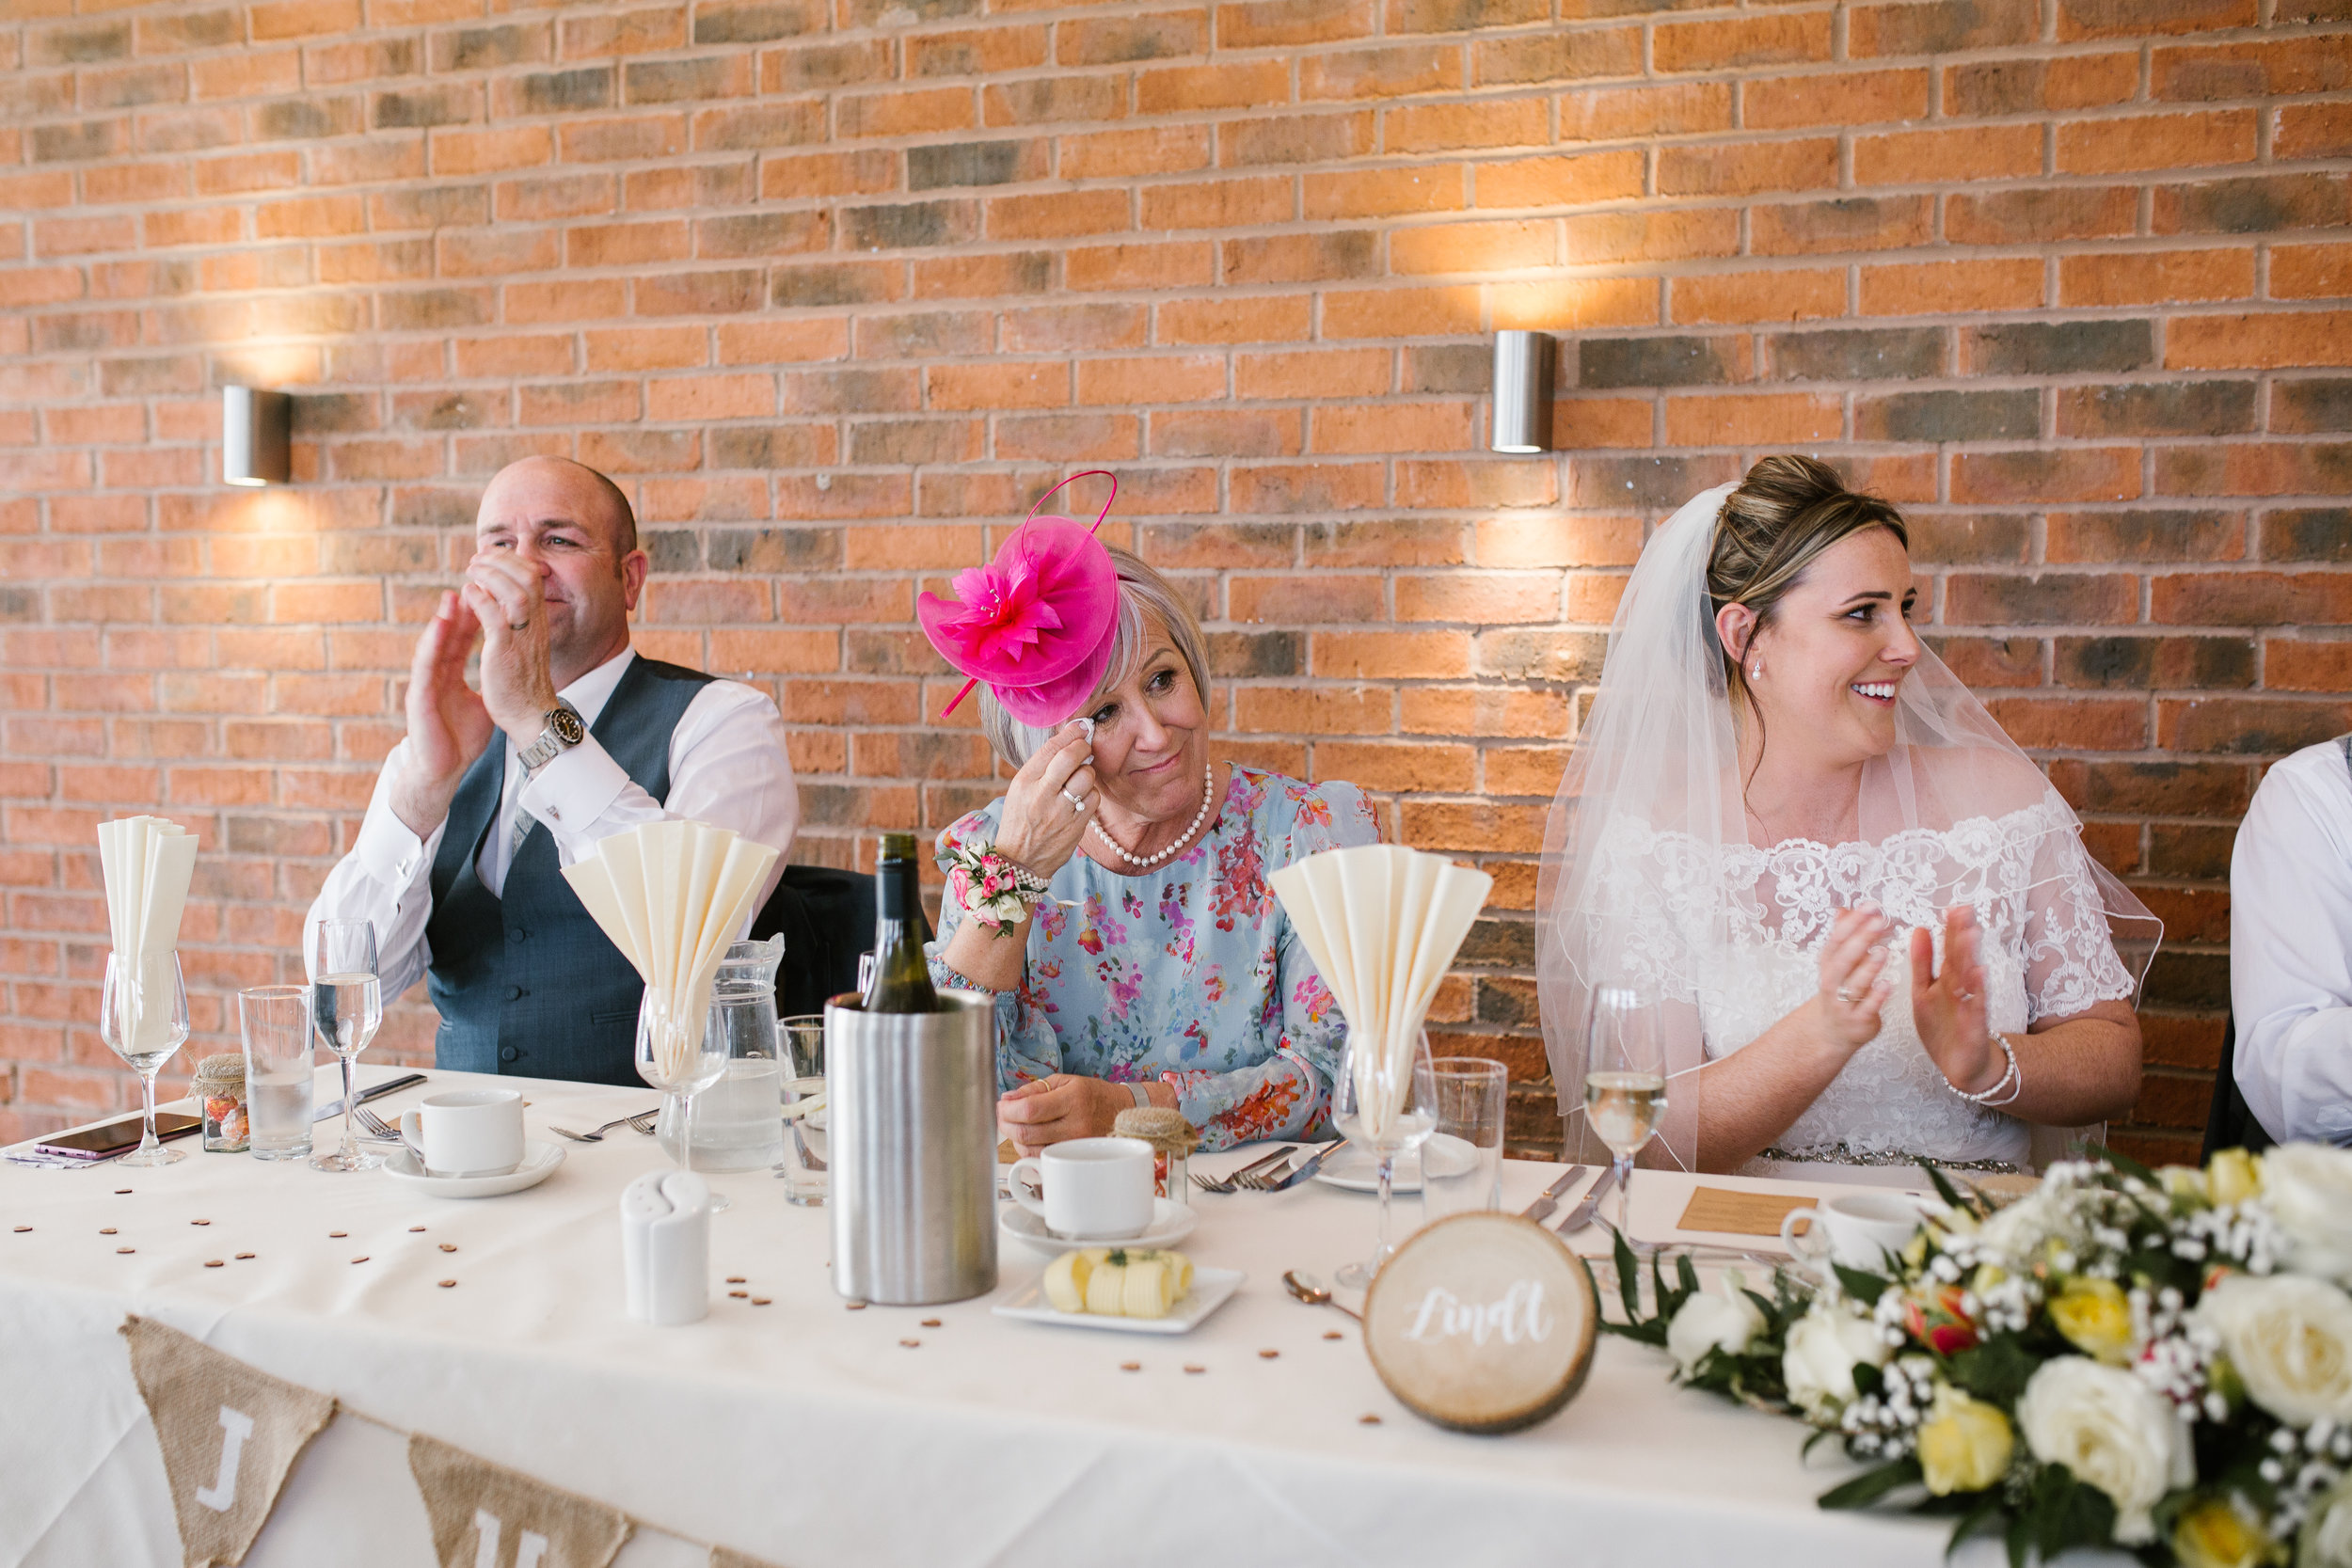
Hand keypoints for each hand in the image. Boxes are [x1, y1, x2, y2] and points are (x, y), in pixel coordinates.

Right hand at [388, 590, 494, 836]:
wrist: (444, 769)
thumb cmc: (460, 739)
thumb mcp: (481, 703)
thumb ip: (488, 681)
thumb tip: (507, 667)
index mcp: (450, 675)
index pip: (462, 639)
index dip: (473, 616)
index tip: (486, 592)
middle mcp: (436, 674)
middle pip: (447, 636)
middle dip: (458, 609)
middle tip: (469, 581)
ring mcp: (425, 684)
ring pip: (433, 645)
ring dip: (441, 620)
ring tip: (451, 596)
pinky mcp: (418, 697)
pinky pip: (425, 666)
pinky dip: (431, 645)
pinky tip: (439, 627)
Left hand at [460, 547, 560, 741]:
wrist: (531, 717)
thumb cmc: (524, 686)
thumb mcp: (526, 648)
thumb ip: (518, 625)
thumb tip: (502, 605)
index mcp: (538, 624)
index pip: (534, 579)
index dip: (513, 562)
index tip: (492, 558)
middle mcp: (534, 626)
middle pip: (529, 577)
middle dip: (502, 560)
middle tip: (478, 558)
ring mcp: (521, 638)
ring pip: (515, 592)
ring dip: (491, 574)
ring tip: (471, 569)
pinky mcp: (505, 652)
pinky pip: (495, 618)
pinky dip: (481, 600)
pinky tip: (467, 592)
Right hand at [994, 723, 1097, 878]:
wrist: (1020, 860)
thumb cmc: (1021, 820)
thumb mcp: (1020, 790)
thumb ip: (1042, 767)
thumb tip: (1070, 740)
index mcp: (1024, 781)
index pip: (1051, 748)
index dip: (1071, 733)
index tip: (1082, 727)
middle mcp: (1041, 794)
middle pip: (1071, 757)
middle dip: (1084, 747)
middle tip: (1086, 748)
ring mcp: (1059, 812)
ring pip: (1086, 777)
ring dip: (1088, 774)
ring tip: (1080, 780)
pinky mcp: (1075, 827)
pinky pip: (1093, 799)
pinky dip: (1091, 795)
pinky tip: (1081, 800)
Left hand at [997, 1074, 1130, 1154]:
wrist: (1122, 1113)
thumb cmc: (1093, 1095)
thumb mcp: (1065, 1081)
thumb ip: (1033, 1089)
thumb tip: (1007, 1099)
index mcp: (1072, 1099)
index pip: (1030, 1109)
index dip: (1008, 1110)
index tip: (1001, 1106)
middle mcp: (1075, 1125)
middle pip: (1026, 1132)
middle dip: (1005, 1124)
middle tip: (1003, 1115)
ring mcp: (1075, 1146)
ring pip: (1029, 1150)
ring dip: (1014, 1138)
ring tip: (1017, 1125)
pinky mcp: (1073, 1159)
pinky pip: (1040, 1159)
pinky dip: (1027, 1149)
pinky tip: (1029, 1138)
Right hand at [1813, 904, 1892, 1051]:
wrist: (1831, 1032)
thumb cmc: (1840, 992)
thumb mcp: (1836, 964)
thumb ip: (1842, 937)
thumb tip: (1842, 909)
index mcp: (1828, 965)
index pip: (1837, 939)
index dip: (1852, 922)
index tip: (1870, 906)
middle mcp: (1832, 982)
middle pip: (1843, 959)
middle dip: (1860, 939)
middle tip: (1878, 921)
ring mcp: (1843, 1003)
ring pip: (1854, 984)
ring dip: (1868, 967)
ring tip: (1883, 951)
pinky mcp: (1858, 1021)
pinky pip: (1867, 1009)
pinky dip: (1876, 997)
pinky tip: (1889, 984)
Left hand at [1913, 904, 1999, 1093]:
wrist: (1960, 1065)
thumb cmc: (1943, 1026)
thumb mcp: (1925, 991)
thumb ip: (1923, 962)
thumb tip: (1921, 928)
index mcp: (1947, 980)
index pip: (1950, 949)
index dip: (1950, 929)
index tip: (1952, 906)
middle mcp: (1960, 989)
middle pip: (1962, 958)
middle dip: (1962, 934)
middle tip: (1964, 910)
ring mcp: (1968, 1006)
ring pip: (1969, 978)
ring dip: (1970, 955)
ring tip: (1971, 933)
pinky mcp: (1973, 1025)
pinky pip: (1975, 1005)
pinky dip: (1977, 989)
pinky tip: (1979, 972)